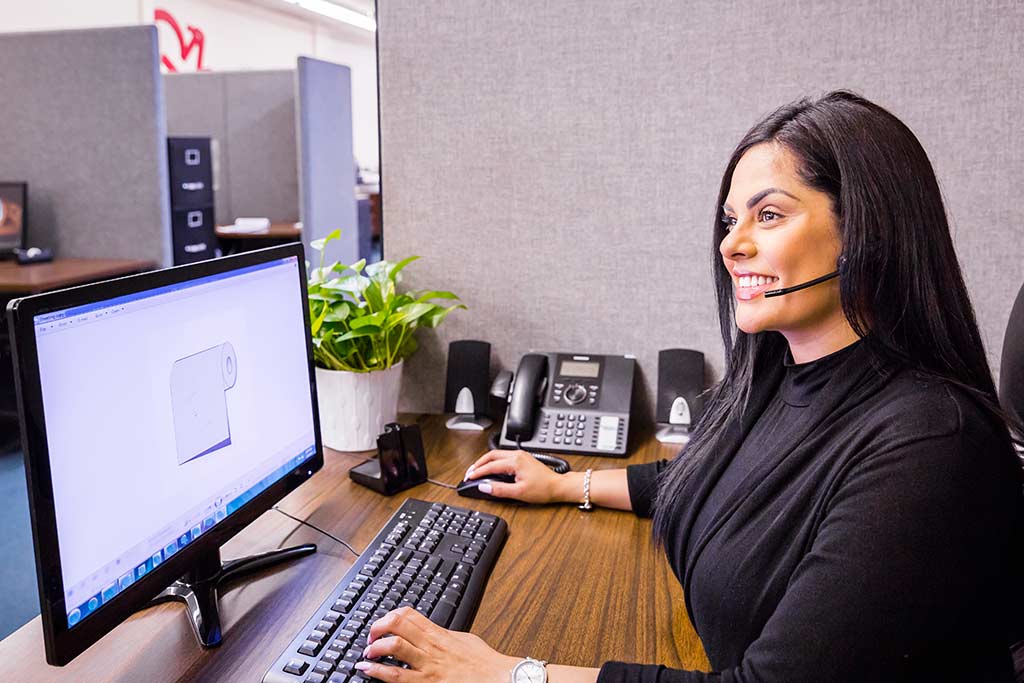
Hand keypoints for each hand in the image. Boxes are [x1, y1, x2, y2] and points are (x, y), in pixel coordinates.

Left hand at [356, 606, 518, 681]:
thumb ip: (444, 636)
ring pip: (394, 647)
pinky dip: (378, 672)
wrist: (496, 678)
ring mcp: (427, 665)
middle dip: (378, 628)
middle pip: (397, 625)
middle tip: (371, 637)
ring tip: (367, 654)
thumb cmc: (483, 663)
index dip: (390, 616)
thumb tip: (433, 632)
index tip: (383, 623)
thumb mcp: (463, 640)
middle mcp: (430, 646)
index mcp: (438, 634)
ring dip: (375, 648)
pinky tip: (368, 671)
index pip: (408, 614)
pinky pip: (397, 676)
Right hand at [464, 449, 566, 503]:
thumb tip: (484, 486)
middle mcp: (517, 455)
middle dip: (478, 464)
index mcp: (515, 461)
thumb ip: (499, 489)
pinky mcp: (523, 458)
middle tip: (470, 473)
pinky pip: (503, 456)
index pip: (490, 466)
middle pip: (491, 455)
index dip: (477, 472)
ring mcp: (520, 455)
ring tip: (478, 470)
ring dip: (485, 461)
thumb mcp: (519, 493)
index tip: (469, 477)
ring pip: (497, 454)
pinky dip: (494, 461)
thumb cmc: (543, 489)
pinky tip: (491, 468)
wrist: (558, 486)